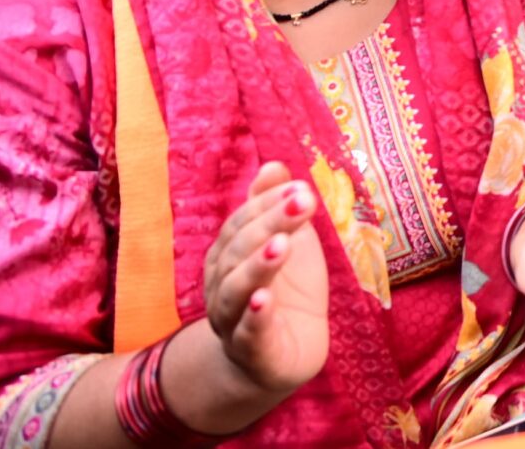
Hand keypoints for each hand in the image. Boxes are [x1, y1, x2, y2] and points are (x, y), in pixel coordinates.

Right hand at [200, 162, 329, 398]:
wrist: (280, 358)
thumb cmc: (286, 292)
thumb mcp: (287, 244)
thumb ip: (276, 209)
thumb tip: (272, 165)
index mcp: (229, 257)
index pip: (241, 224)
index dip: (267, 204)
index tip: (301, 188)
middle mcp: (223, 287)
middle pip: (237, 252)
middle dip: (269, 225)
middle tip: (302, 203)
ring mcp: (233, 321)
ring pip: (236, 291)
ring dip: (257, 266)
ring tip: (281, 245)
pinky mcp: (252, 353)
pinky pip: (247, 334)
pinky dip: (255, 316)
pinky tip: (265, 300)